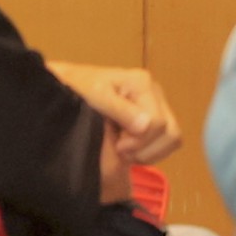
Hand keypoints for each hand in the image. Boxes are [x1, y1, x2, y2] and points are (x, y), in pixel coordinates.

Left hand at [53, 64, 180, 165]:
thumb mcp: (93, 96)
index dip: (139, 141)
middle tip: (120, 150)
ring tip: (124, 150)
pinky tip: (130, 148)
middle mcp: (155, 92)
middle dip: (145, 148)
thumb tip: (146, 126)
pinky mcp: (153, 116)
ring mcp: (156, 104)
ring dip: (149, 151)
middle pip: (170, 132)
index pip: (157, 123)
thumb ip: (119, 110)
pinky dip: (151, 151)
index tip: (117, 146)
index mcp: (143, 83)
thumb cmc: (75, 91)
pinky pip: (165, 141)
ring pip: (172, 138)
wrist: (63, 86)